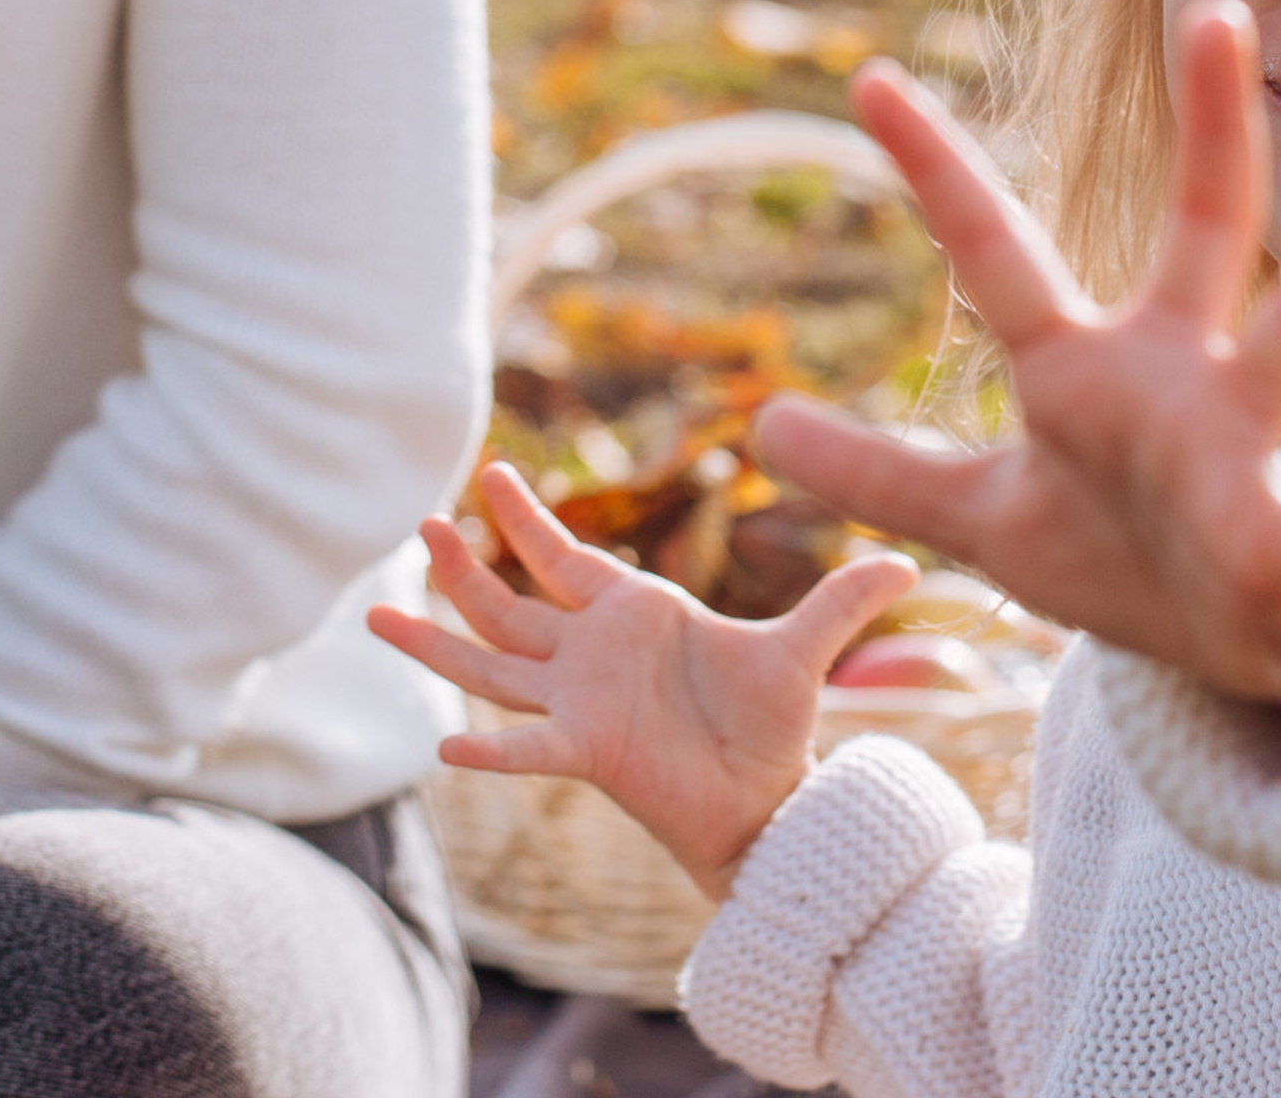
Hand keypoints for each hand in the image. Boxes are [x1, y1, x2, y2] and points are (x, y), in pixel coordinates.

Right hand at [371, 462, 918, 899]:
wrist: (771, 807)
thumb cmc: (774, 729)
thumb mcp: (805, 651)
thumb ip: (841, 601)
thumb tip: (908, 560)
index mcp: (632, 614)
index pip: (564, 556)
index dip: (527, 519)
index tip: (492, 473)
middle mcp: (591, 655)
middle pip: (509, 602)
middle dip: (465, 565)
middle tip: (421, 522)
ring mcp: (578, 703)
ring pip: (489, 665)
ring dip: (435, 642)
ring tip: (373, 617)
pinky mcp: (586, 753)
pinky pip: (525, 747)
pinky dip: (486, 749)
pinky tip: (441, 745)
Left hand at [758, 1, 1280, 743]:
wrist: (1236, 646)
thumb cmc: (1115, 554)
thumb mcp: (979, 518)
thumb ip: (878, 471)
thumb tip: (760, 428)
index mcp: (1080, 368)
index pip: (995, 246)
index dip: (932, 168)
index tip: (868, 78)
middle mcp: (1174, 374)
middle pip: (1197, 228)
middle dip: (1210, 127)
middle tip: (1217, 11)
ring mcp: (1243, 446)